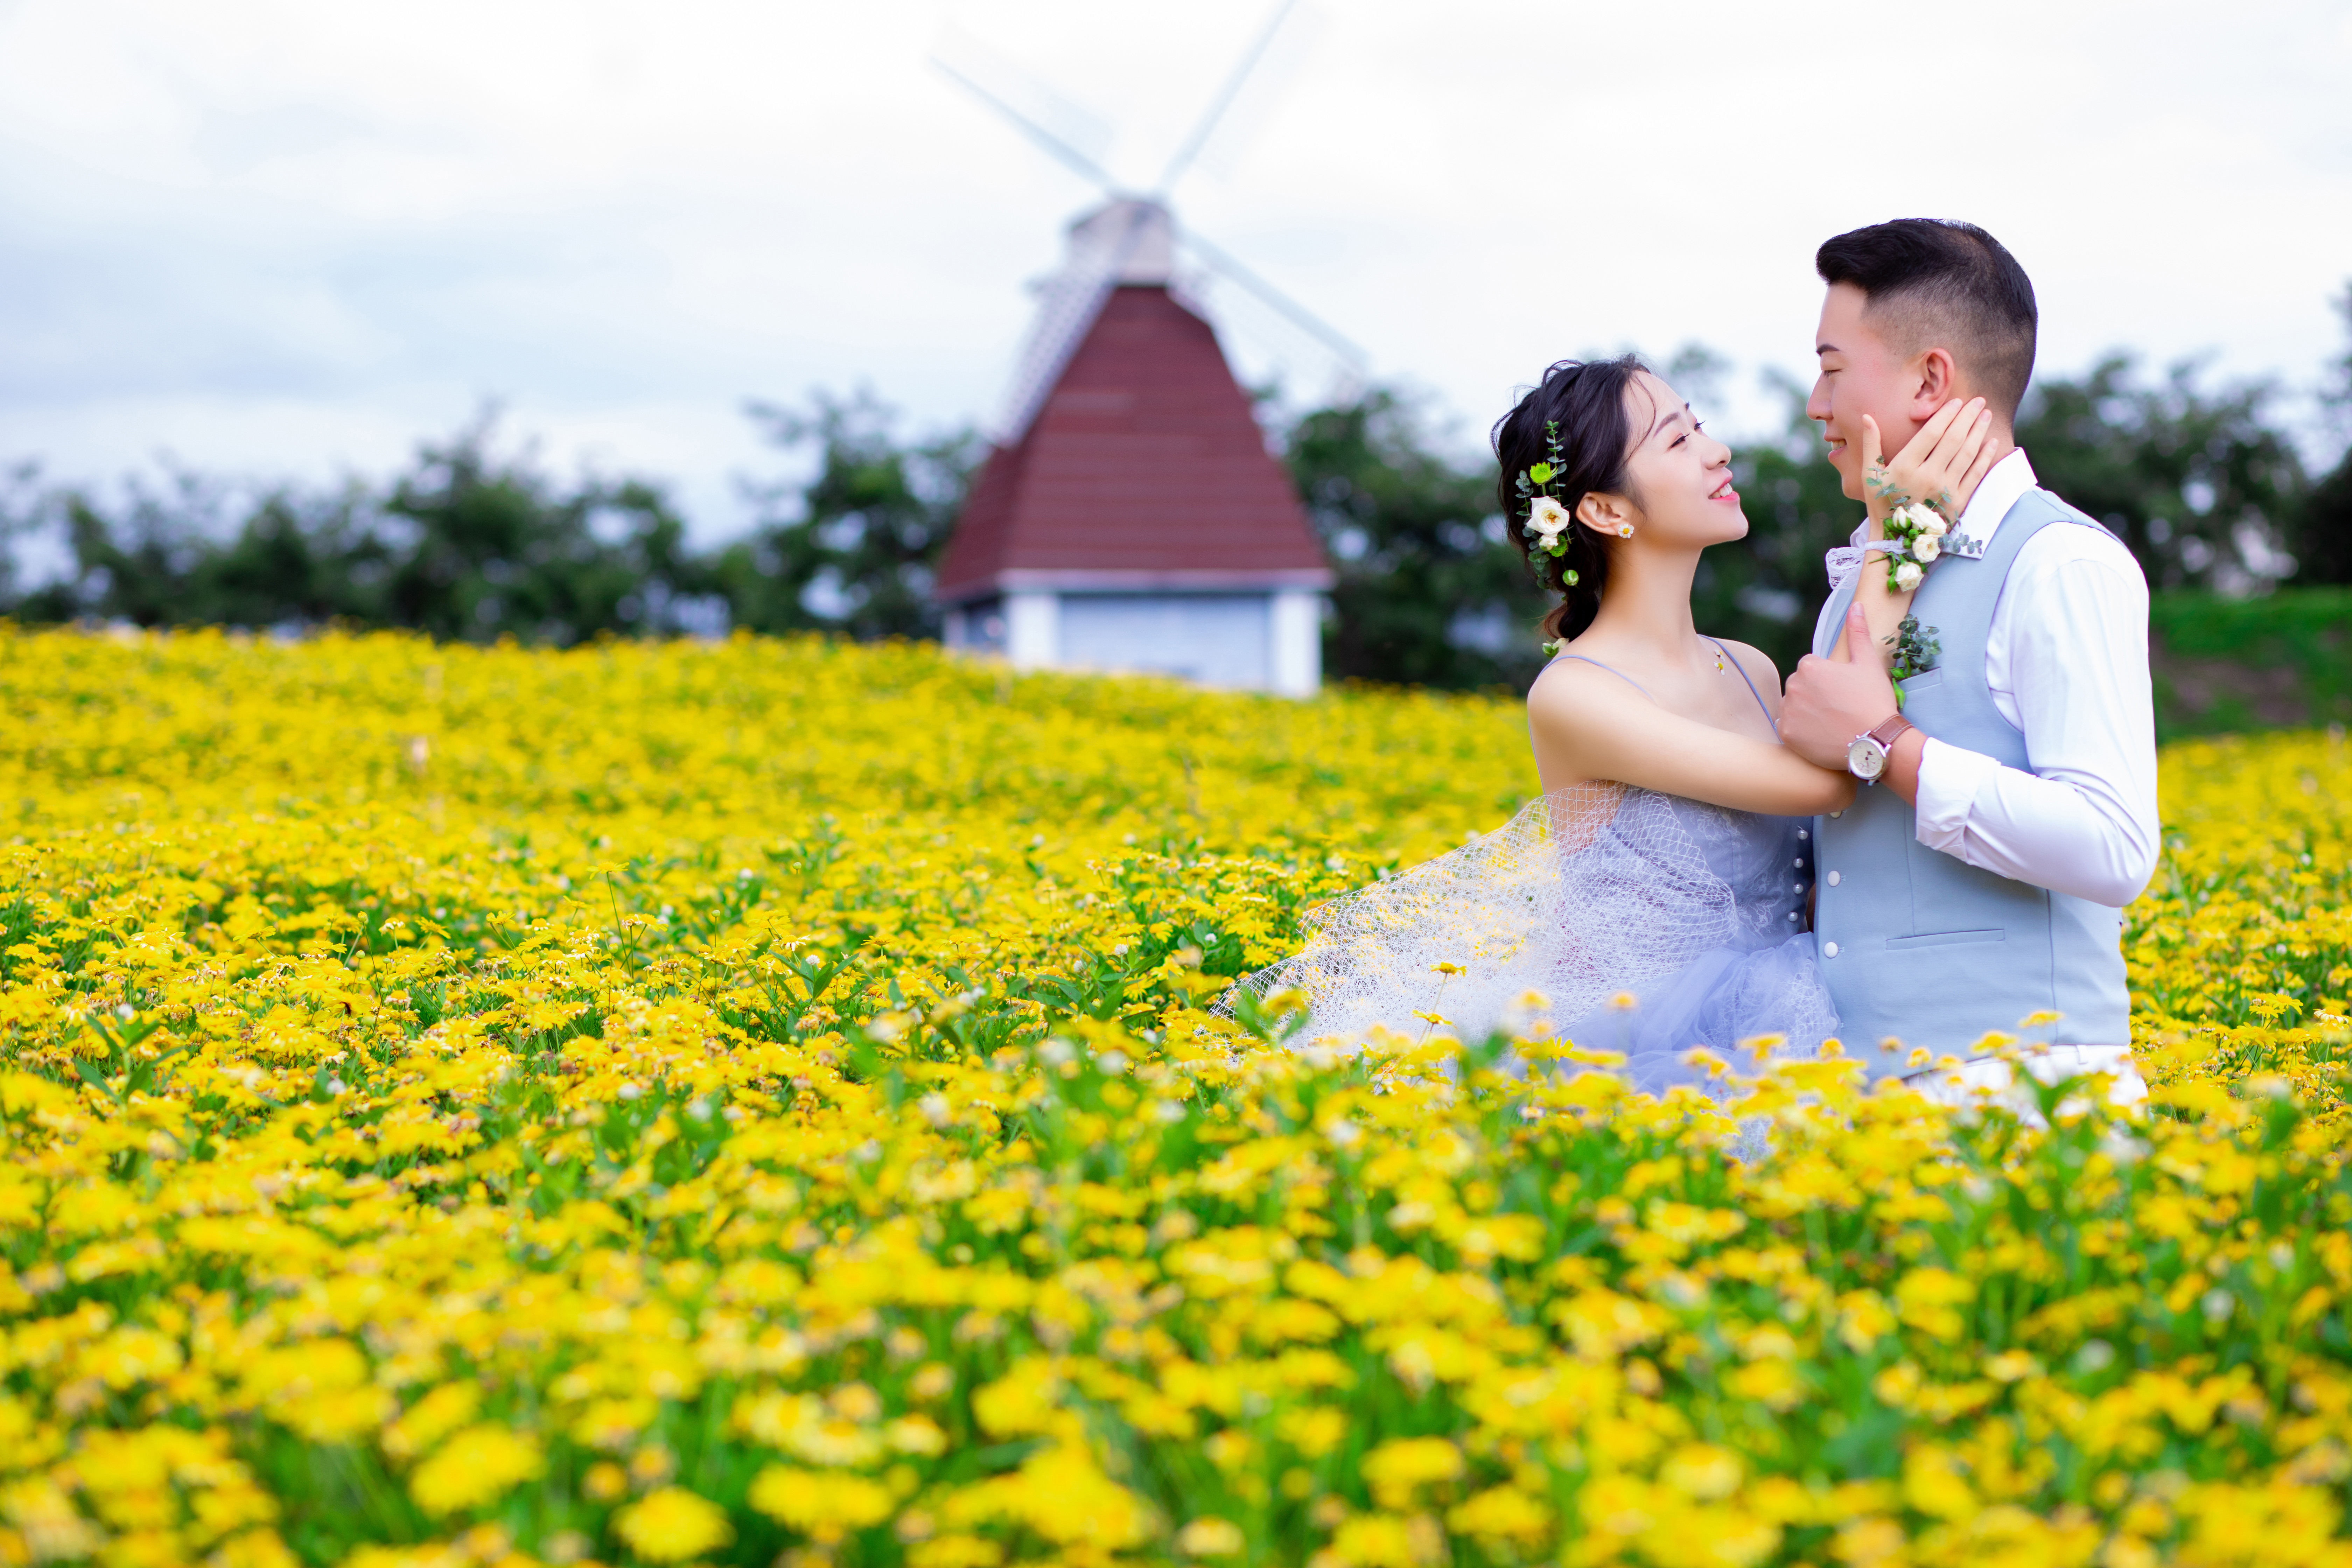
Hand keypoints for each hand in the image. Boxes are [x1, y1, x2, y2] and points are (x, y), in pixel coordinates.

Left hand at [1780, 601, 1900, 769]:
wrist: (1874, 741)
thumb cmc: (1873, 701)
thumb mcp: (1868, 663)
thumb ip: (1857, 633)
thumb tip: (1856, 605)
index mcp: (1809, 667)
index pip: (1810, 667)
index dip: (1828, 679)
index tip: (1843, 691)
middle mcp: (1793, 686)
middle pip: (1799, 686)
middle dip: (1814, 693)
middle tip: (1838, 707)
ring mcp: (1788, 711)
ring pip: (1793, 706)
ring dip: (1805, 711)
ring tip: (1830, 721)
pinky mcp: (1786, 734)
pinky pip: (1787, 727)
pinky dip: (1800, 730)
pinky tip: (1820, 733)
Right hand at [1861, 397, 1998, 526]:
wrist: (1895, 540)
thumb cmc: (1880, 504)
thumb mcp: (1870, 475)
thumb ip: (1871, 444)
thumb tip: (1867, 416)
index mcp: (1905, 467)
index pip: (1932, 433)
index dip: (1947, 414)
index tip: (1957, 402)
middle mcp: (1927, 476)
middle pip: (1953, 439)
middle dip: (1968, 417)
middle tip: (1979, 401)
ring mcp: (1944, 490)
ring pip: (1967, 454)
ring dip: (1979, 431)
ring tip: (1986, 415)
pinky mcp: (1957, 503)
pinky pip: (1975, 475)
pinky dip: (1985, 457)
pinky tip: (1991, 442)